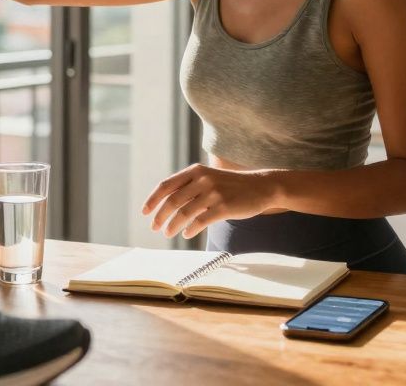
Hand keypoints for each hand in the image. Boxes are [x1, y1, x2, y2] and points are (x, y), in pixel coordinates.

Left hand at [140, 164, 279, 239]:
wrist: (261, 187)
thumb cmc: (231, 185)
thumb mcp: (209, 177)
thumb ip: (190, 185)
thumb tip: (165, 202)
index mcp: (195, 171)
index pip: (166, 185)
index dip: (153, 199)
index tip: (145, 212)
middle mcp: (202, 179)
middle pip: (172, 200)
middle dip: (160, 216)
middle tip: (155, 227)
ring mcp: (213, 192)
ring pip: (184, 213)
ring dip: (173, 225)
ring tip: (168, 233)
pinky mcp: (224, 207)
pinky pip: (200, 221)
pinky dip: (190, 229)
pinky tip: (186, 234)